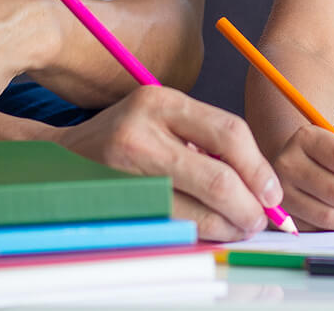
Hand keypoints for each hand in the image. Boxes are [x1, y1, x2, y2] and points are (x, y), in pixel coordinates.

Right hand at [56, 84, 285, 241]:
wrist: (61, 158)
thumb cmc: (127, 138)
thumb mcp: (163, 118)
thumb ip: (207, 140)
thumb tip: (261, 183)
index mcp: (161, 101)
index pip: (229, 132)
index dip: (259, 168)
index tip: (273, 193)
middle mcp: (141, 133)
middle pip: (217, 177)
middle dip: (249, 205)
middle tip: (262, 219)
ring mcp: (124, 172)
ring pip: (195, 210)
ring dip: (228, 226)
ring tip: (241, 227)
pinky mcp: (116, 205)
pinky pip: (172, 226)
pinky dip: (200, 233)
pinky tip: (211, 230)